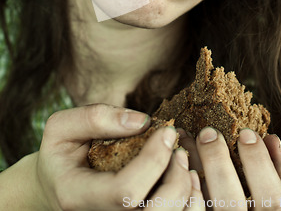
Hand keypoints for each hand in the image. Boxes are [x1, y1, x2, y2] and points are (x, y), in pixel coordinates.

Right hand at [34, 104, 202, 209]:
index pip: (126, 190)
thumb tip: (143, 122)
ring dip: (184, 191)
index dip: (153, 160)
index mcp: (78, 197)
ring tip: (182, 163)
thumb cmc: (61, 153)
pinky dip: (187, 202)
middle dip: (176, 179)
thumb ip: (96, 117)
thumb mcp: (62, 127)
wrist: (55, 186)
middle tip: (179, 150)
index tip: (167, 130)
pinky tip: (183, 179)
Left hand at [178, 127, 280, 209]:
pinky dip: (182, 182)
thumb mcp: (268, 191)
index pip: (271, 198)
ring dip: (192, 167)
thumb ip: (275, 170)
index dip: (260, 164)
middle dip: (219, 162)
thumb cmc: (249, 200)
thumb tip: (273, 139)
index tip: (246, 132)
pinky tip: (178, 159)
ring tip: (186, 136)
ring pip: (201, 204)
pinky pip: (187, 207)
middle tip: (209, 132)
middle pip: (230, 202)